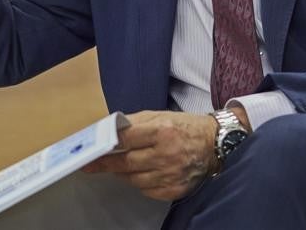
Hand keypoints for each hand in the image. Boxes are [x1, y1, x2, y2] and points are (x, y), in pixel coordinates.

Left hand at [82, 111, 218, 201]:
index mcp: (162, 131)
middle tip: (90, 165)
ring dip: (123, 172)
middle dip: (106, 164)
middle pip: (126, 163)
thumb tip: (109, 129)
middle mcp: (167, 154)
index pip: (125, 139)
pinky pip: (147, 190)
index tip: (90, 150)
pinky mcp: (175, 189)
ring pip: (133, 179)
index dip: (105, 144)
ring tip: (120, 165)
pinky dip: (140, 182)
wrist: (215, 144)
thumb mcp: (160, 116)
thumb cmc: (186, 127)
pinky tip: (142, 173)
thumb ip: (134, 122)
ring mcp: (171, 174)